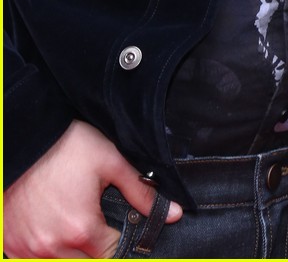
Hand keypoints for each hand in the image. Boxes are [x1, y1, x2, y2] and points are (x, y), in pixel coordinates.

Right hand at [3, 120, 182, 257]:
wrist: (24, 136)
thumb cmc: (65, 145)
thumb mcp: (110, 161)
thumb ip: (141, 191)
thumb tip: (172, 214)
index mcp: (81, 229)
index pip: (109, 255)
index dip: (116, 239)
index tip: (114, 223)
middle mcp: (51, 248)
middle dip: (93, 245)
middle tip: (92, 218)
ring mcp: (26, 249)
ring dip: (69, 248)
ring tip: (70, 216)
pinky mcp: (10, 244)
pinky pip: (33, 258)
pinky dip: (45, 247)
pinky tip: (49, 222)